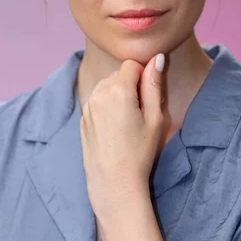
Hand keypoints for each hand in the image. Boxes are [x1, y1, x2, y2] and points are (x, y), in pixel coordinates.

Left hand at [79, 53, 165, 220]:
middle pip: (118, 74)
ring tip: (127, 122)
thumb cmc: (139, 152)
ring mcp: (88, 106)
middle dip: (130, 86)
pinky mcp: (83, 118)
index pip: (131, 64)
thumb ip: (154, 84)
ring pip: (106, 86)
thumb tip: (157, 57)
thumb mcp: (155, 118)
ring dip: (118, 95)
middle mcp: (98, 93)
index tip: (147, 99)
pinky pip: (97, 101)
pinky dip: (107, 106)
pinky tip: (115, 129)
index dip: (143, 77)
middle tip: (139, 113)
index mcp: (118, 90)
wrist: (114, 182)